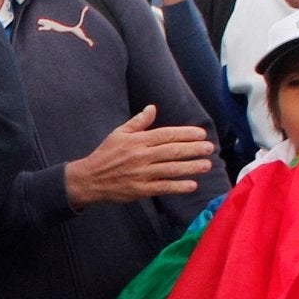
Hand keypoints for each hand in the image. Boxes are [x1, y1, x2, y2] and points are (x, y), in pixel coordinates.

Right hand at [64, 106, 213, 206]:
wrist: (88, 179)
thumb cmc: (105, 155)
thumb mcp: (119, 134)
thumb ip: (138, 122)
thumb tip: (152, 108)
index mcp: (137, 141)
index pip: (167, 135)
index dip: (186, 134)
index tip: (201, 134)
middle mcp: (140, 156)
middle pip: (172, 151)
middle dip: (194, 149)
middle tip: (210, 148)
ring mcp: (140, 174)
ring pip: (171, 169)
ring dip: (191, 167)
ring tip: (206, 165)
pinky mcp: (139, 190)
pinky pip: (162, 187)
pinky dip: (178, 187)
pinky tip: (192, 185)